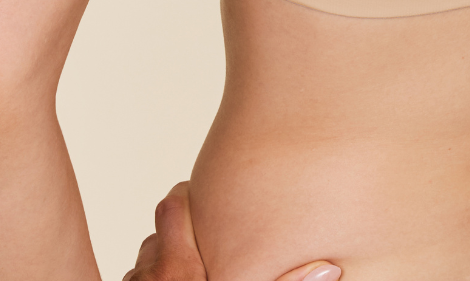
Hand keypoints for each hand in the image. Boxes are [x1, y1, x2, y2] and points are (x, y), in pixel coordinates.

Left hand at [122, 181, 341, 280]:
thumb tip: (328, 269)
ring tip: (182, 278)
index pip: (171, 206)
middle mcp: (149, 278)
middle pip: (156, 236)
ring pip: (140, 266)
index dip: (185, 197)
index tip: (199, 196)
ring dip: (157, 270)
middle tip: (201, 245)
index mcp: (181, 274)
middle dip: (176, 238)